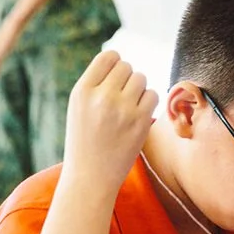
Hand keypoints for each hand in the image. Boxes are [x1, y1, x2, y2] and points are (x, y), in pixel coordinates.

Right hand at [61, 50, 157, 193]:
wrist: (91, 176)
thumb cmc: (85, 140)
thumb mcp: (79, 107)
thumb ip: (97, 84)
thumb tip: (122, 62)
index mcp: (82, 90)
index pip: (108, 57)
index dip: (115, 64)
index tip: (115, 79)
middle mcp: (101, 96)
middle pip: (127, 67)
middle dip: (127, 79)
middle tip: (122, 98)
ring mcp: (122, 109)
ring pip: (142, 78)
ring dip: (139, 89)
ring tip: (128, 107)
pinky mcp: (140, 121)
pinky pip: (153, 95)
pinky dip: (149, 102)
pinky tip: (138, 115)